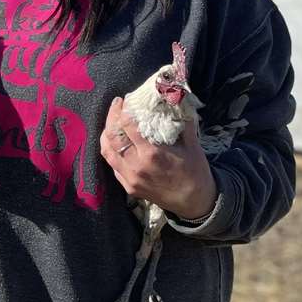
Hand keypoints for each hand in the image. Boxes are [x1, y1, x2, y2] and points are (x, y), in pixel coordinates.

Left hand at [99, 98, 216, 219]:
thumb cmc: (195, 171)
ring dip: (106, 134)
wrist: (195, 202)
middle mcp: (136, 166)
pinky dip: (110, 151)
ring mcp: (130, 178)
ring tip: (112, 122)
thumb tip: (176, 100)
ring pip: (107, 151)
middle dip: (111, 117)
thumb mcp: (192, 144)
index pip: (127, 126)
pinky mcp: (128, 187)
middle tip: (116, 106)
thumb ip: (182, 122)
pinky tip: (115, 142)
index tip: (125, 100)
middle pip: (112, 136)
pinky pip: (112, 166)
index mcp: (152, 153)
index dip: (123, 110)